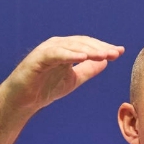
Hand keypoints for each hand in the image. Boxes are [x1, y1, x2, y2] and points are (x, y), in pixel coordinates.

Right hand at [1, 36, 123, 114]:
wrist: (24, 101)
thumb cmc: (46, 88)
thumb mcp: (74, 79)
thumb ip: (88, 70)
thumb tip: (105, 61)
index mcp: (66, 49)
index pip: (88, 45)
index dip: (103, 48)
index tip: (119, 53)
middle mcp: (57, 45)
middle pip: (82, 43)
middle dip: (100, 48)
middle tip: (115, 54)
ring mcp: (47, 50)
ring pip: (71, 46)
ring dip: (89, 49)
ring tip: (104, 55)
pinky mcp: (38, 58)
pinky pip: (56, 53)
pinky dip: (69, 54)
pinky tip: (83, 57)